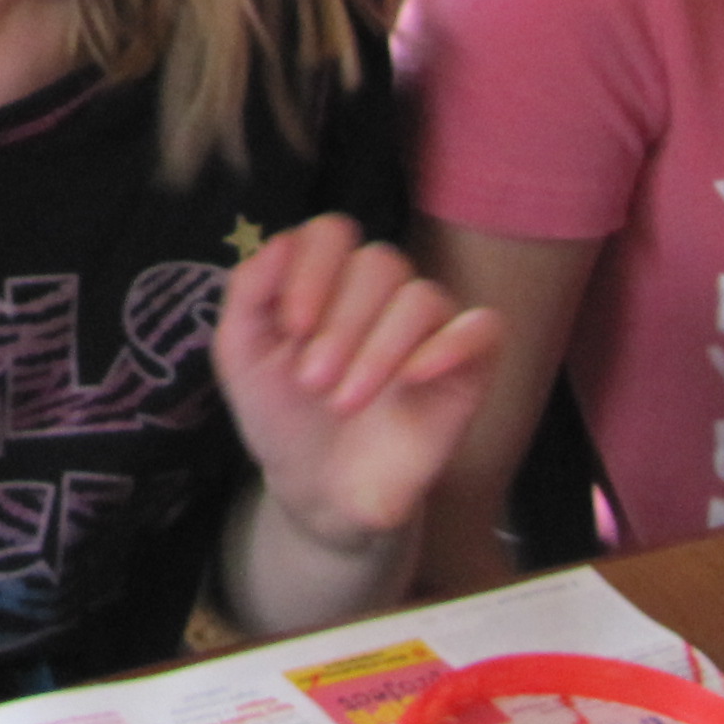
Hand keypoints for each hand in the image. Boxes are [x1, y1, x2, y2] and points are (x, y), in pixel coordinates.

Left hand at [212, 215, 501, 559]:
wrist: (320, 490)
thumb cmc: (282, 414)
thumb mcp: (241, 354)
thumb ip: (248, 290)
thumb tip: (282, 241)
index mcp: (329, 276)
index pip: (332, 233)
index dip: (313, 269)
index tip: (293, 327)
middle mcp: (382, 291)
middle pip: (380, 263)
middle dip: (341, 324)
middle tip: (313, 382)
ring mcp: (428, 326)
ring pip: (422, 298)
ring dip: (380, 348)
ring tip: (345, 401)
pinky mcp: (468, 363)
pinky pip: (482, 328)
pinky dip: (451, 344)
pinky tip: (415, 376)